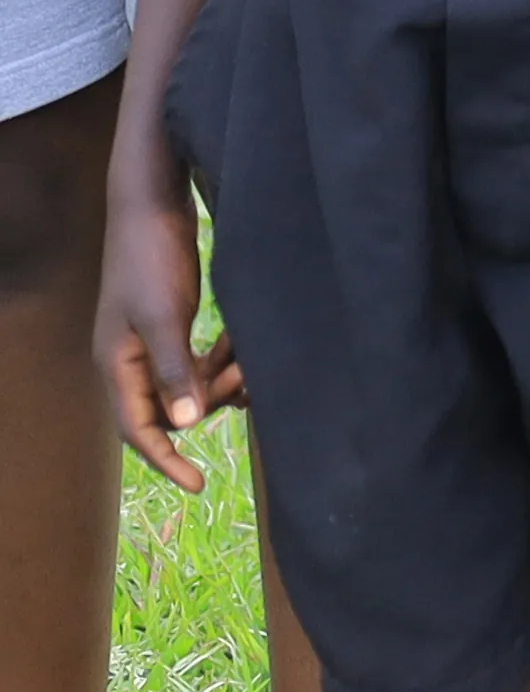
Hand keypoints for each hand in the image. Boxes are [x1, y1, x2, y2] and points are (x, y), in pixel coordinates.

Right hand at [95, 185, 227, 484]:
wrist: (151, 205)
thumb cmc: (151, 258)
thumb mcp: (165, 315)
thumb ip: (173, 370)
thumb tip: (186, 425)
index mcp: (117, 364)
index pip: (137, 430)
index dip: (166, 460)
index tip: (198, 485)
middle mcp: (128, 360)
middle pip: (168, 409)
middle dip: (209, 401)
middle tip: (247, 380)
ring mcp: (149, 343)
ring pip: (188, 385)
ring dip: (219, 379)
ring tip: (250, 360)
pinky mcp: (170, 325)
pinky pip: (196, 361)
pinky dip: (221, 359)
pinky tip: (243, 346)